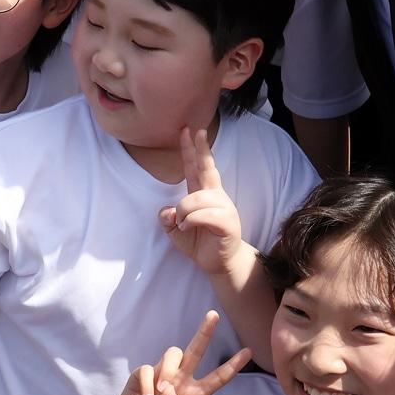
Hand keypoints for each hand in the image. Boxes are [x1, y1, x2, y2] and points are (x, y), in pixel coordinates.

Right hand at [111, 311, 250, 394]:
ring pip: (172, 354)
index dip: (233, 365)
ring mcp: (162, 376)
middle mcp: (181, 380)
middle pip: (196, 350)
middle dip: (205, 332)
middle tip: (214, 315)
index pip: (218, 377)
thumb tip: (170, 392)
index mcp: (196, 394)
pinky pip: (146, 369)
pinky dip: (147, 384)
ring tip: (163, 389)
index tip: (249, 351)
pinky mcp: (141, 376)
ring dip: (169, 369)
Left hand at [159, 128, 248, 275]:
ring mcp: (224, 208)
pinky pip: (205, 214)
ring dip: (183, 209)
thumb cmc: (200, 243)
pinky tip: (187, 226)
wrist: (219, 263)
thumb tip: (167, 211)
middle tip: (196, 130)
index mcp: (204, 194)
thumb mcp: (175, 231)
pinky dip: (190, 220)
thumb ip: (167, 219)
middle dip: (200, 149)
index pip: (197, 167)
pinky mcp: (227, 222)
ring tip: (181, 223)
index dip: (192, 149)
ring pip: (197, 197)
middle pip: (206, 169)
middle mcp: (215, 196)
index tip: (188, 130)